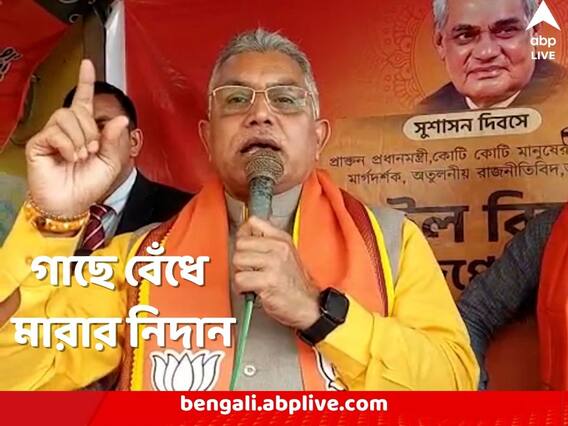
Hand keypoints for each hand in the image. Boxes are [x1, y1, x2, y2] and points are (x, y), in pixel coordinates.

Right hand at [25, 59, 128, 215]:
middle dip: (91, 129)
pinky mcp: (39, 143)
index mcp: (86, 131)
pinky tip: (71, 157)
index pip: (84, 101)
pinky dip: (68, 145)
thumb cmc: (89, 185)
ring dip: (80, 137)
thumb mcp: (111, 163)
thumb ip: (115, 141)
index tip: (87, 64)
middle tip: (93, 150)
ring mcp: (52, 135)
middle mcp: (67, 129)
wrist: (72, 204)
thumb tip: (120, 118)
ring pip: (66, 117)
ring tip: (83, 156)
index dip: (86, 82)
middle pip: (78, 110)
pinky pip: (55, 132)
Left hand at [232, 216, 319, 329]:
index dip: (243, 235)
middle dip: (241, 258)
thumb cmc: (294, 283)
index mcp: (282, 239)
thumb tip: (243, 234)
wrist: (308, 305)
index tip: (244, 246)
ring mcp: (274, 264)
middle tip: (249, 269)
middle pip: (240, 243)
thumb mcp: (286, 254)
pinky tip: (251, 289)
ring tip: (251, 279)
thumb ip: (267, 242)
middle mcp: (279, 248)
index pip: (253, 223)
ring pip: (238, 260)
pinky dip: (241, 287)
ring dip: (240, 273)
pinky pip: (240, 279)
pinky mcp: (268, 281)